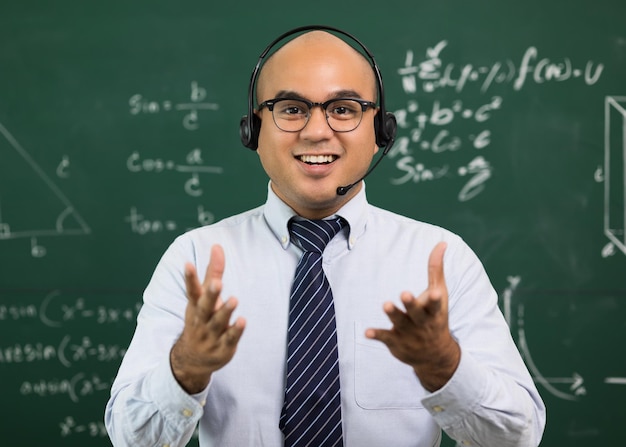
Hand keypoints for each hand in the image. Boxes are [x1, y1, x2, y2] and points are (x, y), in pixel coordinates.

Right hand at [170, 244, 245, 393]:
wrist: (192, 359)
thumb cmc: (201, 319)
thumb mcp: (204, 297)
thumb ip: (213, 272)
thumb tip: (217, 246)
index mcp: (195, 306)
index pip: (191, 290)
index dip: (189, 277)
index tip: (187, 263)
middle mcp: (201, 319)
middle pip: (205, 306)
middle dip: (210, 294)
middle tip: (216, 283)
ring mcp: (211, 335)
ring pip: (218, 322)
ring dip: (225, 311)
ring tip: (234, 299)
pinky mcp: (223, 347)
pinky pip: (230, 339)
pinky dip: (236, 331)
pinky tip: (243, 321)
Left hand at [365, 241, 459, 390]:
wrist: (436, 355)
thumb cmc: (436, 316)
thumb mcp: (439, 294)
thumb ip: (436, 268)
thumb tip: (442, 242)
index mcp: (434, 311)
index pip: (436, 304)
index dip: (435, 298)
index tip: (435, 292)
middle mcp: (423, 323)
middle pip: (417, 313)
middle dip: (411, 304)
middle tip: (404, 293)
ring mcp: (409, 333)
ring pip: (400, 323)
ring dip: (393, 314)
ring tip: (386, 304)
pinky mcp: (397, 342)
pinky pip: (386, 338)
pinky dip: (377, 335)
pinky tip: (367, 332)